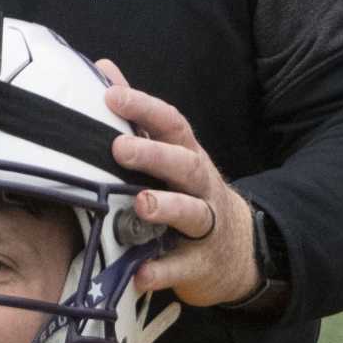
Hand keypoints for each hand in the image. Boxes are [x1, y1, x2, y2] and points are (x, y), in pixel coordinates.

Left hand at [97, 59, 259, 308]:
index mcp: (188, 155)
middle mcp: (200, 186)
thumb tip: (104, 69)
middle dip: (154, 155)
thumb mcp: (171, 152)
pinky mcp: (201, 264)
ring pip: (191, 212)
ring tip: (140, 204)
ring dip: (166, 207)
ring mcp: (205, 226)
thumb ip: (138, 115)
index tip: (110, 95)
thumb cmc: (189, 192)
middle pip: (184, 165)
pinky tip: (140, 273)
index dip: (143, 107)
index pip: (170, 123)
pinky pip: (182, 268)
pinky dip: (162, 271)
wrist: (238, 251)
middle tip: (120, 148)